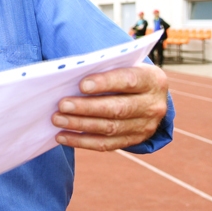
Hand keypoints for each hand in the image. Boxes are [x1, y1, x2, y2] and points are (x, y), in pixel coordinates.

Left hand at [52, 63, 167, 150]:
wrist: (151, 97)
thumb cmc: (128, 74)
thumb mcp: (127, 66)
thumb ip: (107, 68)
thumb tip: (72, 75)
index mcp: (153, 80)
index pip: (129, 81)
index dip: (105, 83)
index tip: (82, 85)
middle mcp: (153, 105)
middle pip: (117, 109)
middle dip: (87, 107)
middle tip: (62, 105)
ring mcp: (145, 126)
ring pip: (109, 128)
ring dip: (80, 125)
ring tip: (57, 119)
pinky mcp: (134, 140)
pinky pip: (106, 144)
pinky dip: (81, 141)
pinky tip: (62, 136)